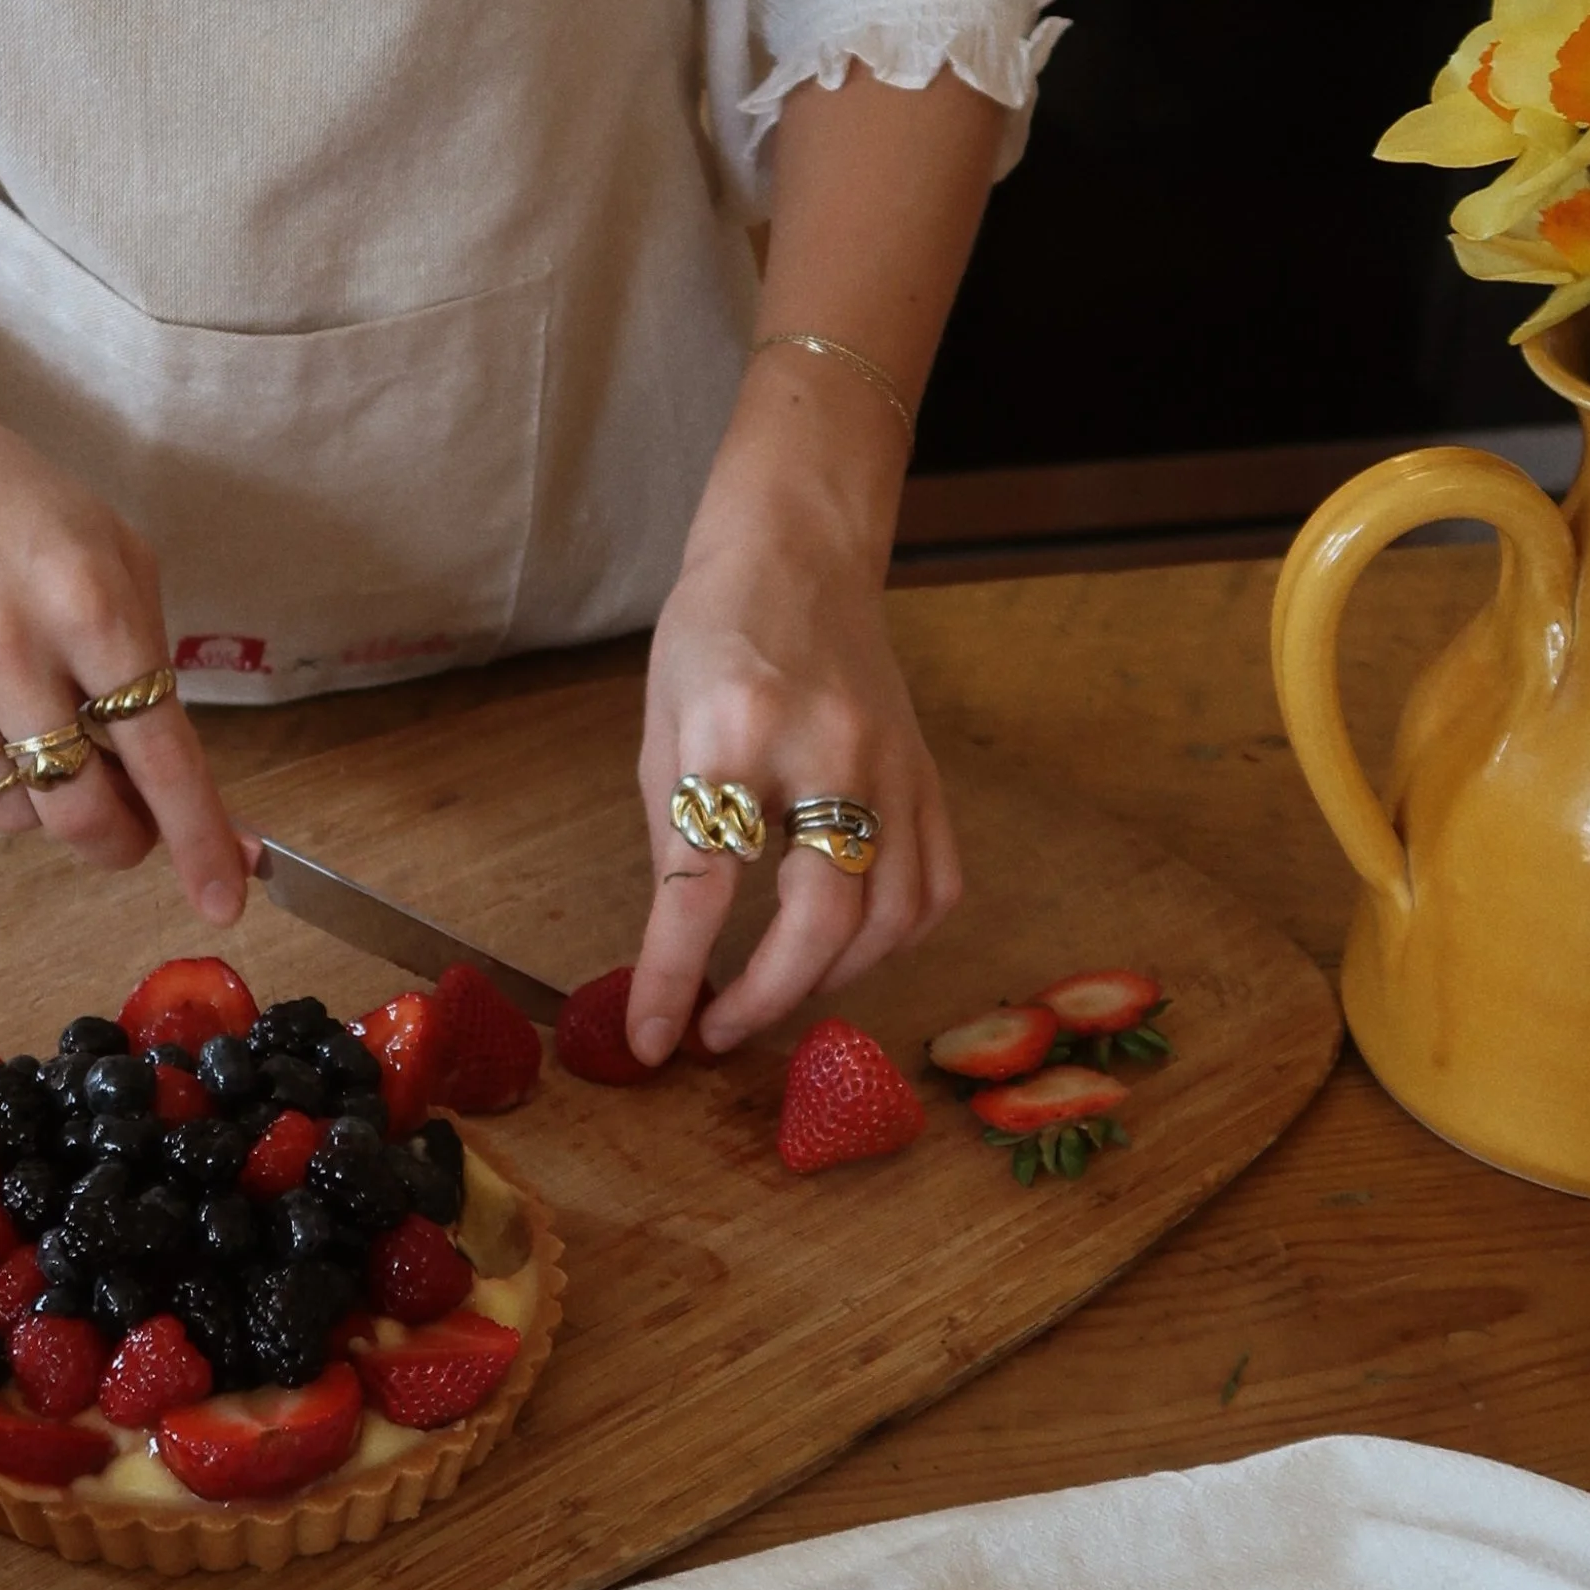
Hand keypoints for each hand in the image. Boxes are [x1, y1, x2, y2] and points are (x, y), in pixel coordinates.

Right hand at [0, 327, 248, 917]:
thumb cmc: (15, 505)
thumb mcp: (115, 556)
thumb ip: (147, 664)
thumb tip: (173, 783)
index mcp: (89, 608)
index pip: (161, 756)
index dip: (200, 838)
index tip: (225, 900)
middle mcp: (9, 657)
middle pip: (82, 817)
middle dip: (123, 841)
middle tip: (133, 825)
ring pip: (19, 816)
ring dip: (51, 795)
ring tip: (43, 724)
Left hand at [626, 375, 960, 1061]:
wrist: (799, 551)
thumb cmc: (712, 634)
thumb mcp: (660, 729)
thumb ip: (674, 839)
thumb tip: (676, 954)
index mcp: (735, 728)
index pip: (703, 882)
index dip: (673, 974)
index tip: (653, 1038)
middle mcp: (829, 746)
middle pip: (822, 915)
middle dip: (768, 997)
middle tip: (720, 1031)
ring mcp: (894, 761)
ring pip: (893, 915)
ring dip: (834, 977)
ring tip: (779, 990)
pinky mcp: (931, 772)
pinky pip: (936, 886)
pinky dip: (896, 938)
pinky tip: (850, 945)